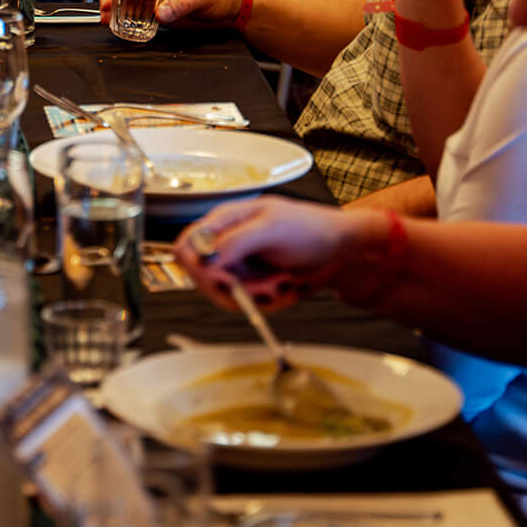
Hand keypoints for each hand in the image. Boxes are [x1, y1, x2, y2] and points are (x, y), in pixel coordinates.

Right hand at [176, 197, 357, 309]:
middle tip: (264, 287)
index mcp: (223, 221)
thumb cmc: (309, 228)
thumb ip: (236, 240)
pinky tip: (286, 288)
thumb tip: (206, 256)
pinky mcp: (252, 285)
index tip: (225, 280)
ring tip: (282, 282)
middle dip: (236, 289)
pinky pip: (248, 305)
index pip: (186, 247)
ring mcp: (239, 267)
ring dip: (258, 297)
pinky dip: (270, 302)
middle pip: (204, 280)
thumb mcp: (271, 228)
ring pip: (228, 297)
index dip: (198, 268)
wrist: (339, 252)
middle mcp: (226, 244)